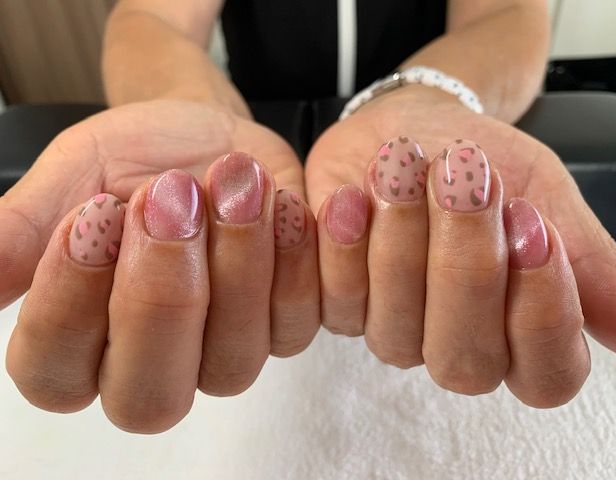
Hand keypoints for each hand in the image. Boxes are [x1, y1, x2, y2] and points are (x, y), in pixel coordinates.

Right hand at [2, 100, 319, 431]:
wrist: (208, 136)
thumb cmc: (135, 161)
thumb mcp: (73, 177)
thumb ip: (24, 230)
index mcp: (83, 345)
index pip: (57, 374)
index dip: (69, 304)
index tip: (92, 214)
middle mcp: (155, 365)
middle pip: (149, 398)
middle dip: (159, 298)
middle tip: (165, 202)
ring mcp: (225, 352)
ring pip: (233, 363)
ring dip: (236, 265)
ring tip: (233, 183)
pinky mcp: (282, 325)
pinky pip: (295, 324)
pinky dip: (292, 260)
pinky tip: (282, 203)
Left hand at [305, 86, 615, 404]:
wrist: (411, 127)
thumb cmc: (481, 163)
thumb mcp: (545, 195)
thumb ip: (588, 262)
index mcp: (518, 332)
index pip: (546, 375)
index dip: (543, 313)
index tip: (533, 228)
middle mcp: (454, 343)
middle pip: (465, 360)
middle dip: (465, 265)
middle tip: (466, 181)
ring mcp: (391, 332)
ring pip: (394, 334)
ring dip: (402, 241)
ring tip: (405, 167)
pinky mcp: (337, 306)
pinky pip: (336, 301)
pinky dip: (343, 243)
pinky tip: (349, 196)